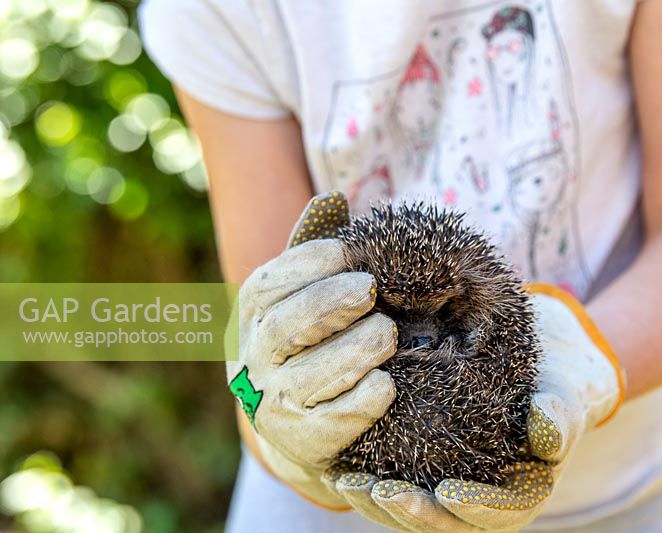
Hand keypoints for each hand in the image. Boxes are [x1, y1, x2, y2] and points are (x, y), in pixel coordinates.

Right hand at [226, 191, 397, 507]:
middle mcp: (254, 359)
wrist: (300, 424)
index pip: (272, 282)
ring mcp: (275, 404)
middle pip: (287, 326)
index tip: (351, 252)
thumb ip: (314, 250)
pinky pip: (338, 420)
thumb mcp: (303, 294)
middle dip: (332, 302)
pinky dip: (366, 399)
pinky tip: (386, 383)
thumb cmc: (311, 342)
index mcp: (253, 313)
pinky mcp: (304, 442)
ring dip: (358, 350)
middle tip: (371, 291)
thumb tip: (332, 197)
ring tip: (386, 335)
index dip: (313, 263)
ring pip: (313, 375)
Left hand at [324, 283, 624, 530]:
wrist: (534, 370)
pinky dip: (368, 477)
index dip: (474, 508)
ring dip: (377, 501)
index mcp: (519, 494)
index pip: (498, 513)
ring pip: (411, 508)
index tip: (447, 492)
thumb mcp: (563, 395)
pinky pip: (395, 481)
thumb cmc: (553, 385)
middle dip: (410, 511)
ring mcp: (448, 487)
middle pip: (445, 521)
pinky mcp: (423, 468)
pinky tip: (338, 462)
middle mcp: (481, 499)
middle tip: (378, 490)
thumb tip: (547, 434)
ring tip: (346, 480)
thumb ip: (558, 416)